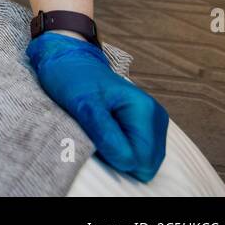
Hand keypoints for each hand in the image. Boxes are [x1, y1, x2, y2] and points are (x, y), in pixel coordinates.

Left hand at [26, 31, 167, 180]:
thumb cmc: (72, 77)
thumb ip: (105, 132)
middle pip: (145, 164)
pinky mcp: (144, 127)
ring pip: (142, 161)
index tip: (95, 135)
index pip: (142, 161)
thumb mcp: (82, 103)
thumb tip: (127, 161)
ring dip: (118, 152)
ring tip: (99, 129)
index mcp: (145, 111)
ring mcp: (152, 123)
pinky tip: (105, 131)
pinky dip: (119, 148)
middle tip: (95, 132)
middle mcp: (156, 118)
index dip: (116, 157)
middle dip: (119, 156)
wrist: (68, 60)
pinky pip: (137, 152)